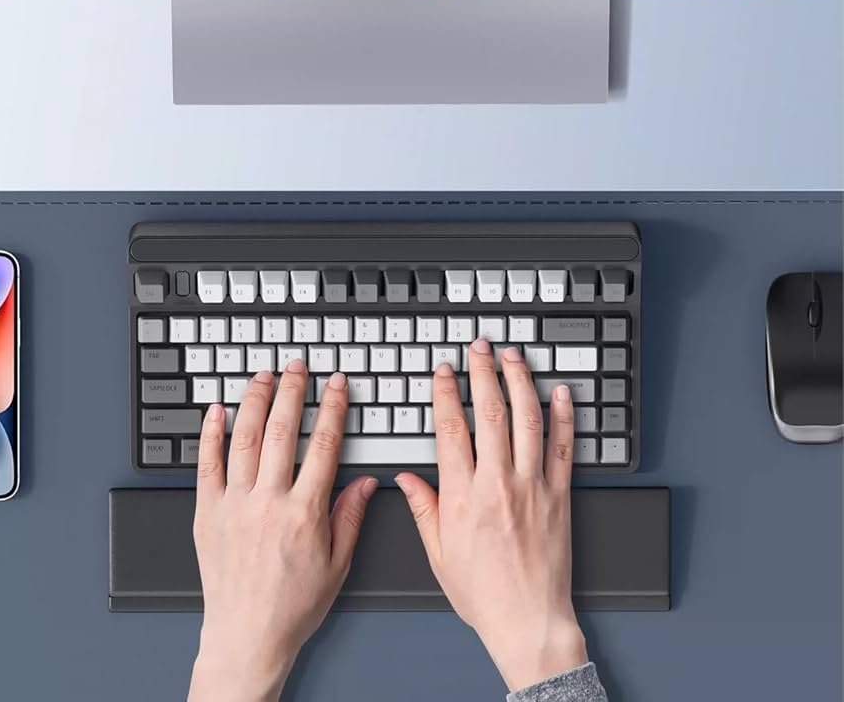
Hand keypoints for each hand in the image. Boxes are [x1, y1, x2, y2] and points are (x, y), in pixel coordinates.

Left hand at [189, 364, 376, 701]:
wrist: (246, 636)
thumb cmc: (292, 605)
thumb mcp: (337, 564)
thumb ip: (351, 517)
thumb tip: (367, 481)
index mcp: (304, 512)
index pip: (323, 445)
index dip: (332, 408)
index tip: (337, 385)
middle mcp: (267, 502)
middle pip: (281, 431)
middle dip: (292, 391)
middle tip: (297, 366)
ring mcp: (234, 505)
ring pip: (244, 438)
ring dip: (255, 400)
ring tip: (263, 375)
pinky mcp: (207, 513)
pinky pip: (207, 464)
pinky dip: (211, 433)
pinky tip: (218, 410)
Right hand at [395, 339, 587, 692]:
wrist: (529, 622)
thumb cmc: (484, 593)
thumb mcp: (439, 554)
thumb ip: (423, 509)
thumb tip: (405, 479)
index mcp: (463, 497)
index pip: (452, 429)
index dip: (447, 393)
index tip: (445, 372)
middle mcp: (498, 484)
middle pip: (491, 414)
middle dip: (484, 372)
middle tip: (480, 348)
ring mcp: (533, 487)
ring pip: (527, 421)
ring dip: (520, 382)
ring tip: (514, 357)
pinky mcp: (560, 496)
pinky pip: (563, 447)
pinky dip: (564, 416)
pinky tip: (559, 393)